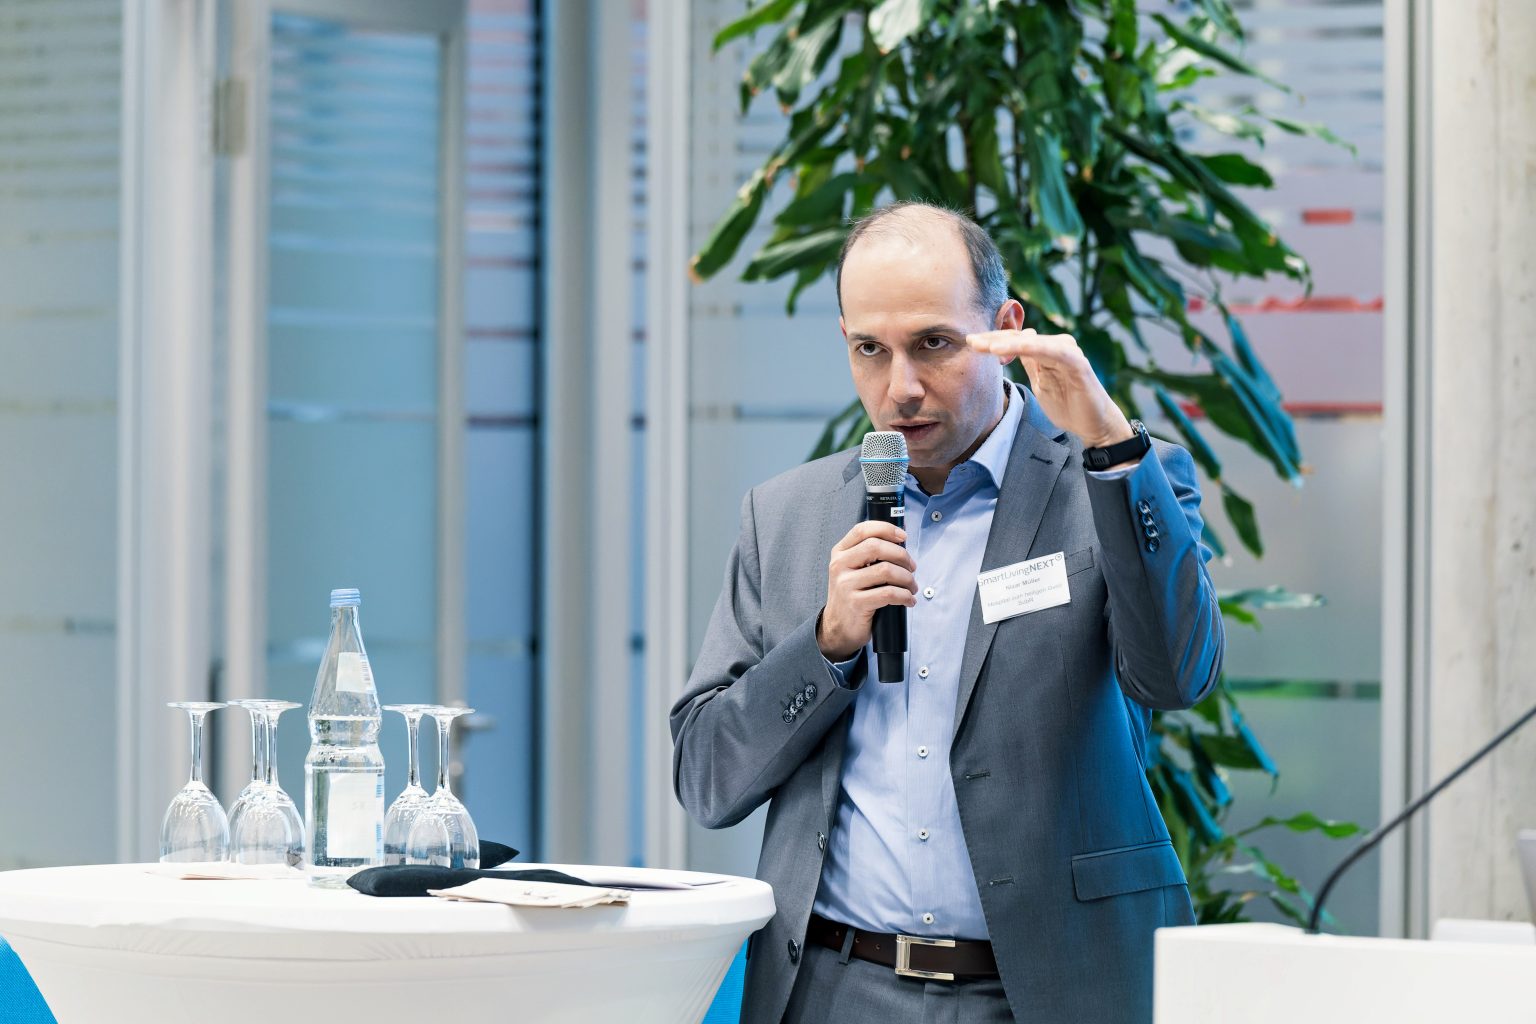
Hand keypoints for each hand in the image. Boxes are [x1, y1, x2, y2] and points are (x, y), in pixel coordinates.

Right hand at [818, 520, 917, 660]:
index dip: (886, 529)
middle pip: (876, 547)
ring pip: (886, 570)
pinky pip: (889, 593)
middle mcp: (840, 565)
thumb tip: (900, 537)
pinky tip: (908, 600)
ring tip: (911, 587)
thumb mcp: (853, 570)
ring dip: (907, 578)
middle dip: (901, 555)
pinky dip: (905, 596)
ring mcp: (846, 584)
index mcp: (840, 553)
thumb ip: (870, 554)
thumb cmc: (853, 595)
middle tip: (912, 567)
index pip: (862, 530)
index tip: (903, 537)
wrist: (838, 627)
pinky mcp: (856, 603)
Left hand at [967, 328, 1133, 448]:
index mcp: (1047, 351)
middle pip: (1021, 337)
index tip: (970, 342)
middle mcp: (1057, 346)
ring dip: (1009, 342)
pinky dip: (1033, 348)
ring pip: (1033, 342)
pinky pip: (1052, 351)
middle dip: (994, 338)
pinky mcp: (1077, 363)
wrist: (1093, 425)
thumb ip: (1030, 364)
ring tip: (986, 346)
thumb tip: (1015, 345)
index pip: (1015, 340)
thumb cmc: (1068, 405)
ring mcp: (1068, 352)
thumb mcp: (1041, 383)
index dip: (992, 340)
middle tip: (970, 340)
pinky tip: (1015, 348)